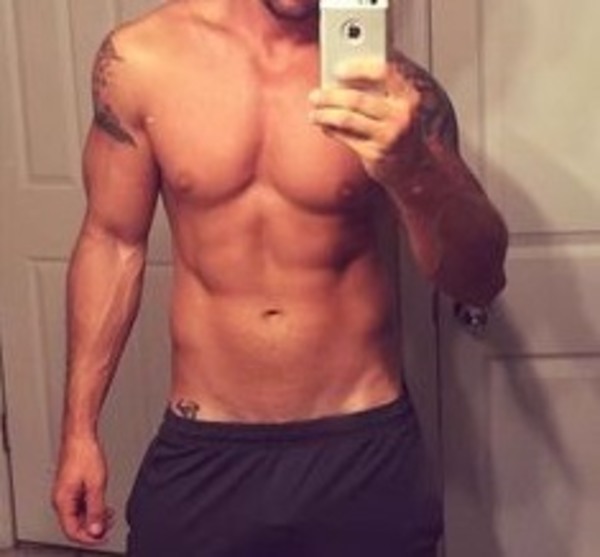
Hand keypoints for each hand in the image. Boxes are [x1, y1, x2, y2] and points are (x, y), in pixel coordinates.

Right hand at [52, 437, 113, 544]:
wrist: (80, 436)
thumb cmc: (84, 454)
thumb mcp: (96, 484)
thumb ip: (96, 509)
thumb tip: (96, 529)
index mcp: (62, 501)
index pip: (72, 531)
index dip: (88, 538)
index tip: (104, 537)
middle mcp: (61, 499)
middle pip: (74, 525)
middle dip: (93, 528)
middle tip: (110, 526)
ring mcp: (66, 493)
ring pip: (78, 515)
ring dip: (94, 518)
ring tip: (110, 516)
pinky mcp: (71, 487)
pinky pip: (80, 505)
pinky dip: (92, 508)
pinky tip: (103, 506)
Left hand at [309, 58, 425, 186]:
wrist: (412, 166)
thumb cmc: (400, 129)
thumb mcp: (399, 105)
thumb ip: (379, 88)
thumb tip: (343, 73)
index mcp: (408, 96)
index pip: (383, 72)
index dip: (357, 68)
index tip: (337, 69)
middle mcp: (400, 115)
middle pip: (357, 99)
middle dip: (330, 96)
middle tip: (315, 95)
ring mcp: (388, 136)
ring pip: (347, 119)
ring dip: (325, 114)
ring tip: (314, 113)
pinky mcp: (375, 154)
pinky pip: (346, 138)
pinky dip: (331, 130)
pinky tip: (324, 126)